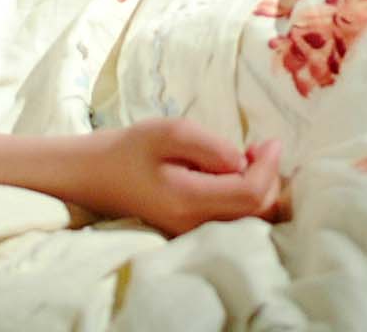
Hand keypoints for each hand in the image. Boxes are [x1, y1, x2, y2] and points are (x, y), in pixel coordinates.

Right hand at [65, 119, 287, 236]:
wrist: (96, 176)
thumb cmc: (131, 149)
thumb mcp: (170, 132)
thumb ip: (211, 146)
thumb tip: (244, 161)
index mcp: (188, 200)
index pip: (250, 194)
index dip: (269, 167)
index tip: (270, 141)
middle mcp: (195, 226)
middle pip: (257, 212)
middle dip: (269, 178)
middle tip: (258, 148)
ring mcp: (194, 234)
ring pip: (250, 220)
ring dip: (260, 188)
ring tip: (247, 159)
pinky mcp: (193, 233)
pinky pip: (235, 221)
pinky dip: (247, 198)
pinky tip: (233, 174)